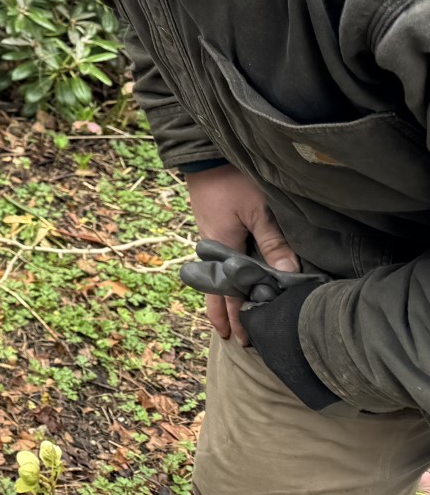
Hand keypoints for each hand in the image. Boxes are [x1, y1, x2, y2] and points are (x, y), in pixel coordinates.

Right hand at [184, 164, 298, 346]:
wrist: (206, 155)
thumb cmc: (232, 180)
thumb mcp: (258, 210)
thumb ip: (273, 242)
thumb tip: (288, 274)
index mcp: (222, 247)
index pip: (230, 292)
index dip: (238, 316)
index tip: (244, 339)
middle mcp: (213, 247)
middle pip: (217, 289)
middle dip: (225, 314)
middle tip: (232, 339)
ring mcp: (212, 236)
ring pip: (217, 276)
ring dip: (223, 298)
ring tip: (227, 318)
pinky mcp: (215, 226)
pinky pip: (221, 261)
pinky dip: (225, 279)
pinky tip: (231, 282)